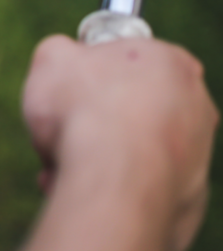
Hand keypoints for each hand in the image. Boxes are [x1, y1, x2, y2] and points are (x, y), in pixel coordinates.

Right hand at [24, 35, 217, 250]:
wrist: (111, 178)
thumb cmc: (82, 108)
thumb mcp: (51, 56)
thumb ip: (60, 51)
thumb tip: (63, 61)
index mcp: (170, 61)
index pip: (125, 60)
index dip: (88, 74)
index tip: (66, 89)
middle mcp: (197, 105)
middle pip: (129, 108)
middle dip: (92, 121)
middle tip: (60, 131)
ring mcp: (199, 155)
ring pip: (132, 152)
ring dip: (95, 158)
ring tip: (60, 166)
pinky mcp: (189, 200)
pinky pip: (138, 189)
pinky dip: (110, 190)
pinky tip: (78, 190)